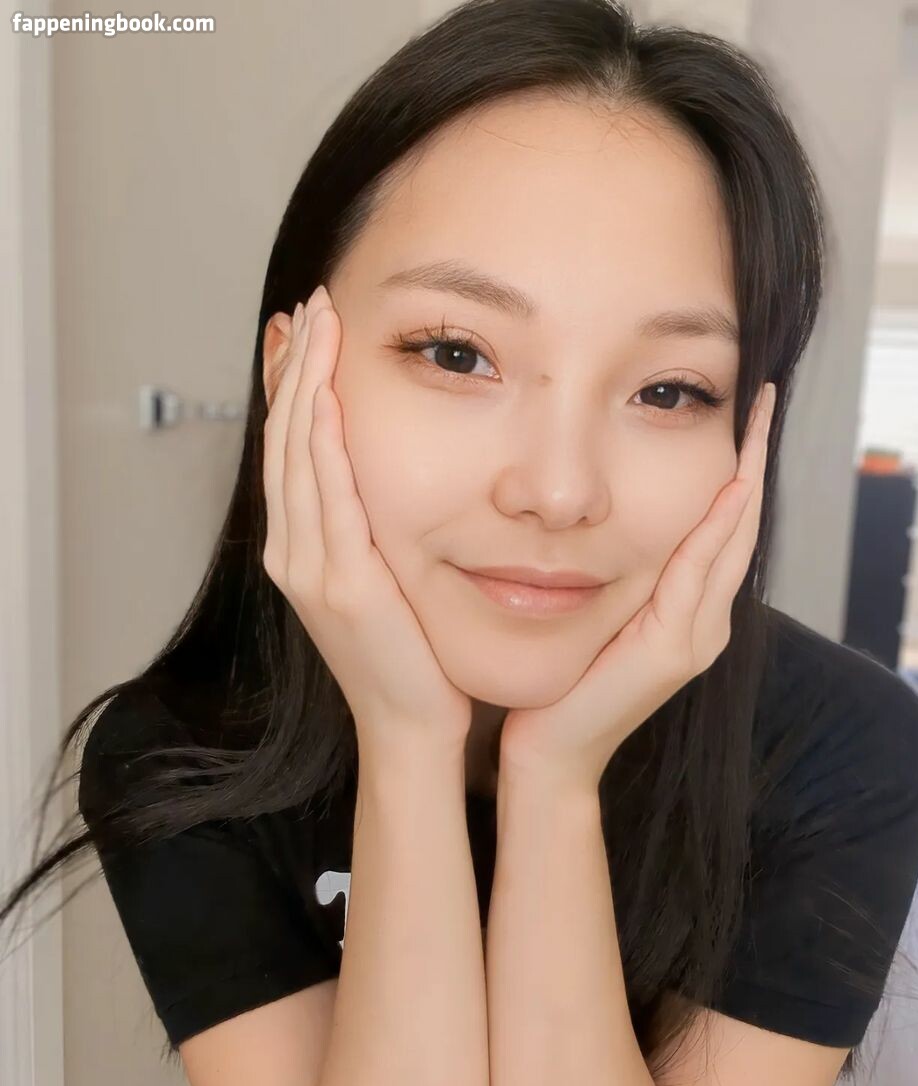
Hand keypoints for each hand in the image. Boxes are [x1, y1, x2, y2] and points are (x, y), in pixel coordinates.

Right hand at [262, 284, 473, 752]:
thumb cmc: (409, 658)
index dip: (288, 386)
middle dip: (295, 368)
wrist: (412, 726)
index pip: (288, 450)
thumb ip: (371, 529)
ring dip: (306, 386)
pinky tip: (327, 399)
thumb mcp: (382, 580)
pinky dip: (322, 445)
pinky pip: (327, 500)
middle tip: (310, 306)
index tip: (300, 331)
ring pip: (297, 458)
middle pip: (284, 441)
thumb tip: (385, 479)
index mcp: (301, 550)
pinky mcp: (341, 584)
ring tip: (318, 324)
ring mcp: (310, 568)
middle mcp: (293, 553)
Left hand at [499, 382, 775, 789]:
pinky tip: (729, 484)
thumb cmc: (562, 683)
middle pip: (741, 523)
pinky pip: (699, 573)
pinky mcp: (675, 649)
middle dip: (755, 456)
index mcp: (690, 610)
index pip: (723, 524)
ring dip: (746, 476)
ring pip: (732, 540)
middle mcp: (707, 620)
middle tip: (767, 393)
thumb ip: (618, 573)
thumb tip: (601, 515)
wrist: (550, 752)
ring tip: (759, 417)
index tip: (745, 409)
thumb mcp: (596, 612)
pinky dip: (717, 526)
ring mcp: (698, 637)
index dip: (739, 467)